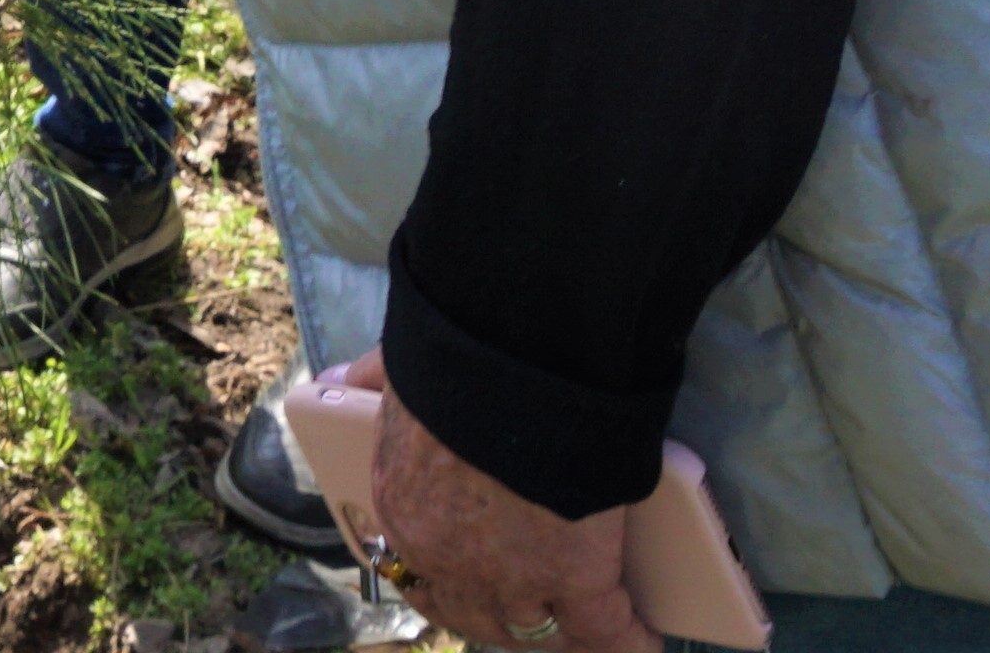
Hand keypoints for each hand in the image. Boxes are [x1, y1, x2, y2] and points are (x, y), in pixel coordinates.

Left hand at [372, 381, 661, 652]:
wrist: (508, 369)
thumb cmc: (453, 364)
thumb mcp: (398, 378)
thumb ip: (371, 388)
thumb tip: (345, 380)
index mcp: (406, 514)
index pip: (422, 574)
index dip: (451, 587)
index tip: (471, 588)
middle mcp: (451, 561)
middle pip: (478, 616)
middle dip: (504, 622)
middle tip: (532, 622)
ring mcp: (513, 576)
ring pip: (537, 629)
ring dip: (560, 634)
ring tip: (584, 637)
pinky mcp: (575, 576)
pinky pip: (605, 627)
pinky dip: (628, 638)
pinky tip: (645, 639)